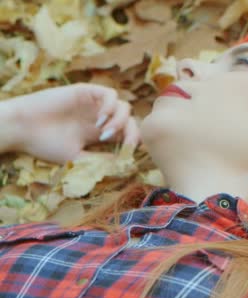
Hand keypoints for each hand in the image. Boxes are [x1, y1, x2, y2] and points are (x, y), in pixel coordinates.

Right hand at [9, 83, 138, 163]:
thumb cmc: (45, 145)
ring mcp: (94, 104)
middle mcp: (99, 118)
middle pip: (130, 120)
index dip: (134, 142)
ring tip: (105, 132)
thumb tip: (126, 162)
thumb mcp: (77, 157)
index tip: (130, 153)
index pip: (127, 134)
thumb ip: (101, 159)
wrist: (21, 128)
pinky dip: (111, 106)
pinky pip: (110, 94)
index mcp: (99, 133)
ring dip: (121, 121)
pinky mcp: (86, 92)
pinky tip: (100, 120)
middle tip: (125, 144)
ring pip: (124, 106)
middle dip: (132, 132)